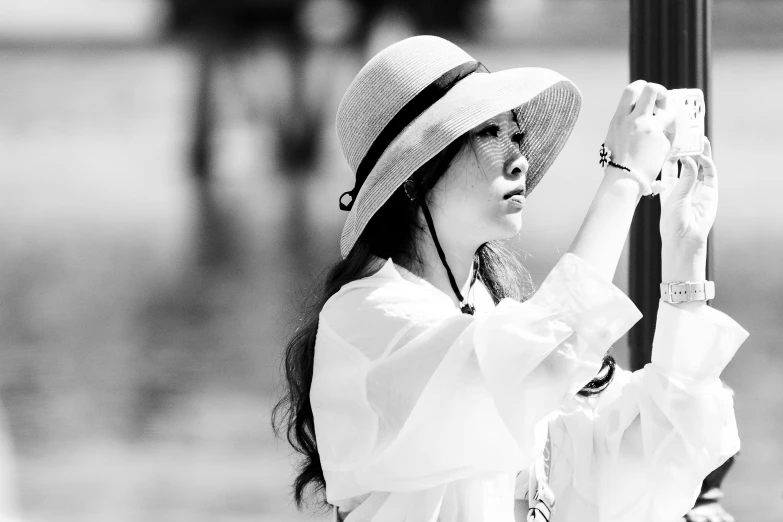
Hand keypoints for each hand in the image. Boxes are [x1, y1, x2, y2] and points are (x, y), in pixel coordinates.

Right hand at [604, 80, 676, 184]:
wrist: (624, 180)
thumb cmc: (617, 162)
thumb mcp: (613, 137)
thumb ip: (625, 123)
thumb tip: (637, 114)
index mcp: (619, 118)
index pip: (632, 89)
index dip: (642, 86)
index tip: (647, 94)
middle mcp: (634, 119)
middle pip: (652, 89)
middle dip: (661, 92)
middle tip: (662, 103)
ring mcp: (650, 129)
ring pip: (668, 111)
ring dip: (669, 116)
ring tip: (665, 128)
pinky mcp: (662, 140)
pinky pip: (670, 132)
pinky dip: (669, 137)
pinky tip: (662, 148)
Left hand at [659, 136, 717, 261]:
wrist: (684, 237)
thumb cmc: (672, 220)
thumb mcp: (674, 195)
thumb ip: (684, 176)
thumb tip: (688, 158)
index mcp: (669, 184)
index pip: (671, 163)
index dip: (672, 151)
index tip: (672, 138)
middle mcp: (684, 183)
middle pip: (688, 161)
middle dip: (689, 148)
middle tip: (689, 133)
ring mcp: (698, 186)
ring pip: (701, 164)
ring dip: (701, 152)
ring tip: (700, 139)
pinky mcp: (710, 191)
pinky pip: (710, 173)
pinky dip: (707, 163)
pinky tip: (702, 156)